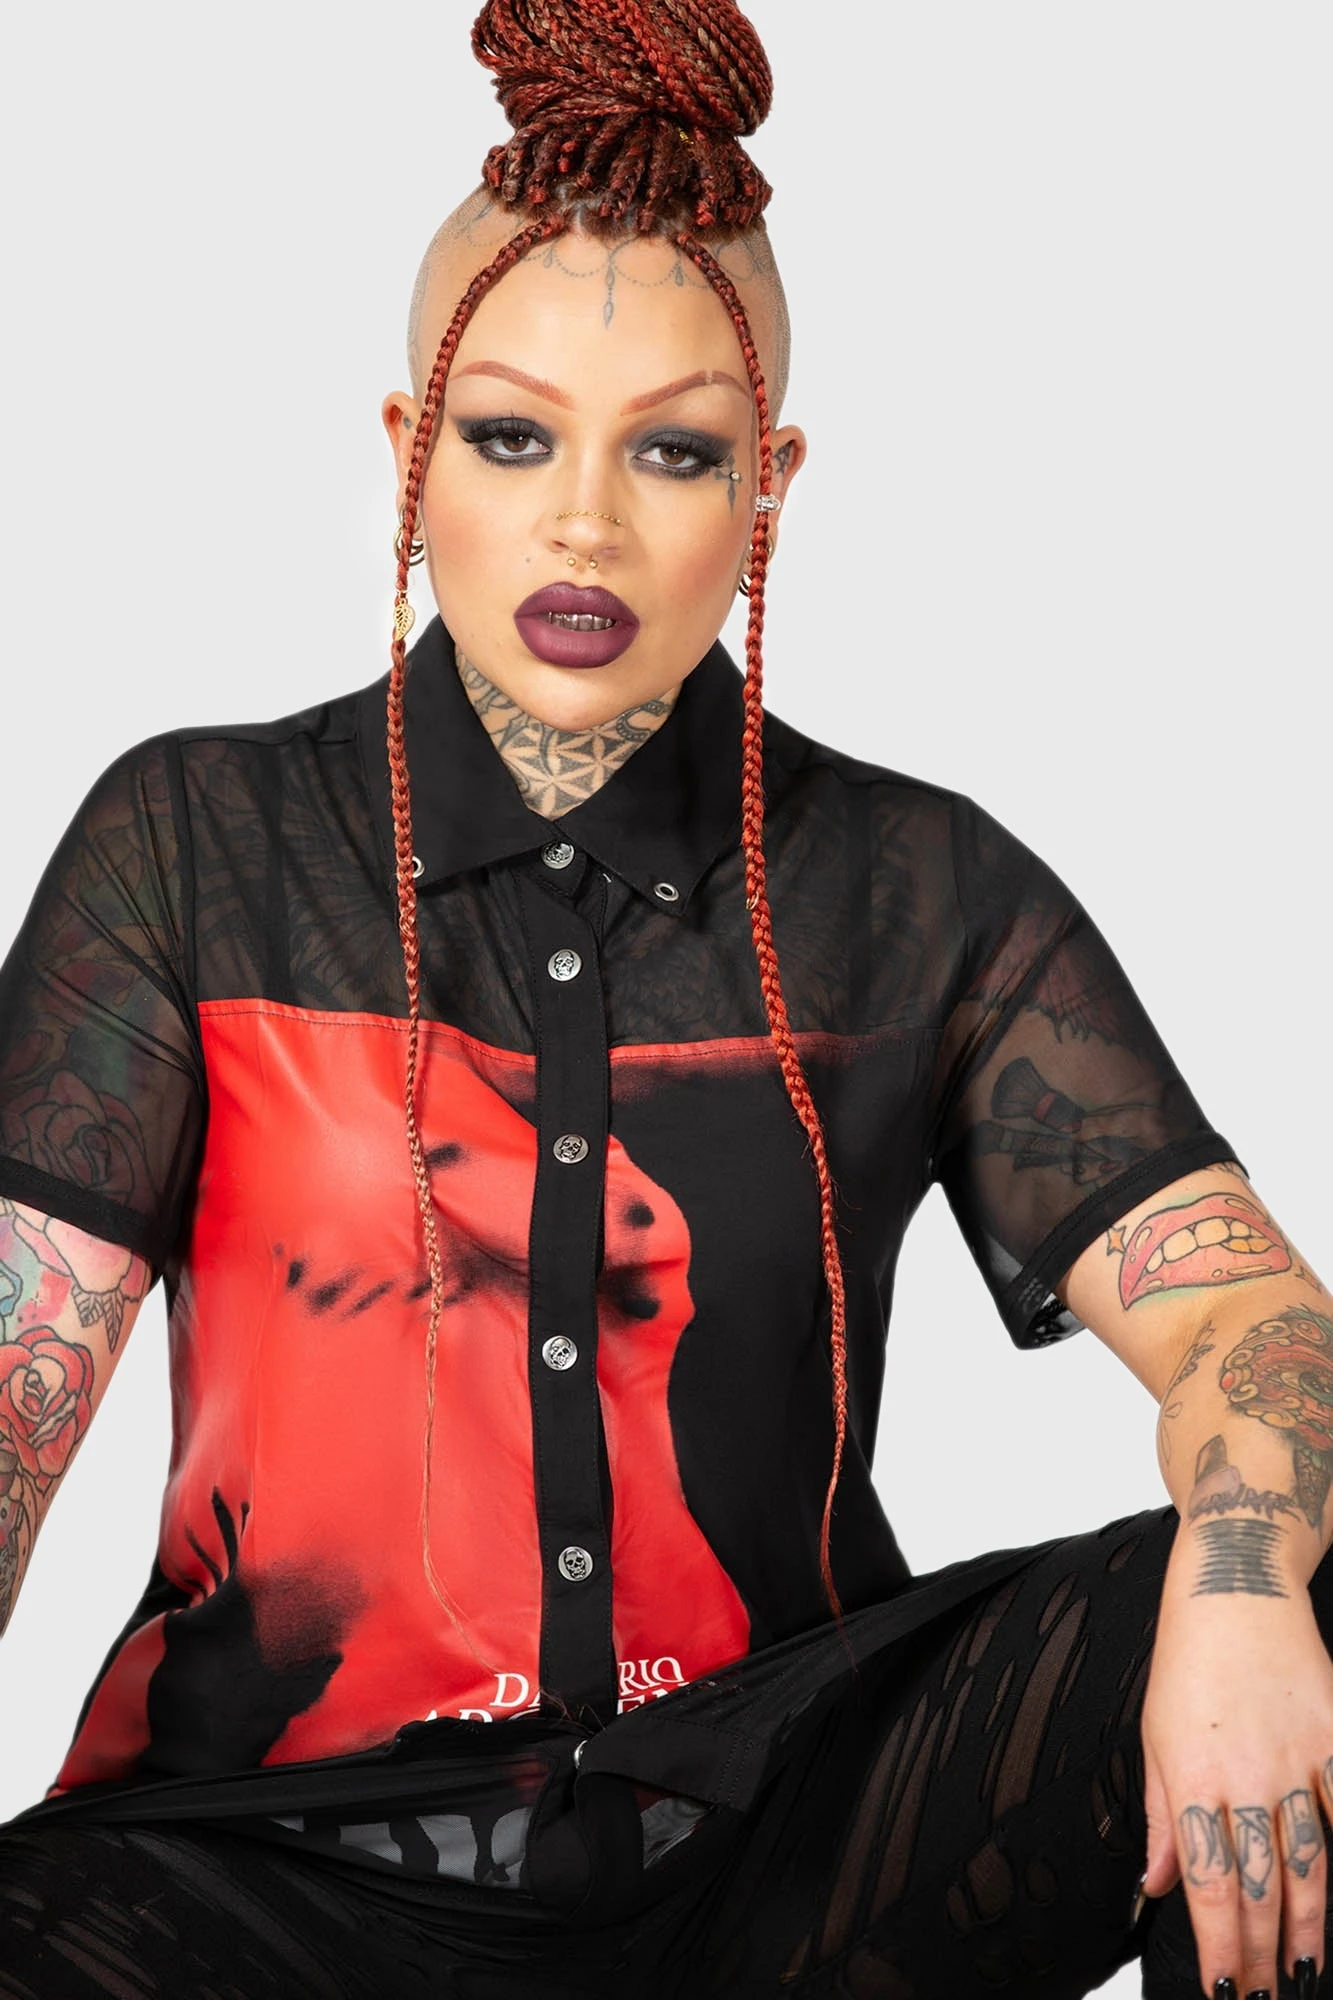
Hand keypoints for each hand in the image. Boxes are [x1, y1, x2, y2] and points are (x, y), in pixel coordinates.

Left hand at [1142, 1567, 1332, 1996]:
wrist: (1234, 1582)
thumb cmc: (1188, 1659)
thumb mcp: (1153, 1732)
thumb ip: (1160, 1815)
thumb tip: (1152, 1886)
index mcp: (1191, 1774)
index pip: (1207, 1883)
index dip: (1220, 1945)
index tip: (1223, 1991)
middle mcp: (1245, 1774)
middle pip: (1261, 1886)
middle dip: (1262, 1955)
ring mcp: (1296, 1757)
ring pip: (1310, 1864)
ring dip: (1309, 1929)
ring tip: (1306, 1977)